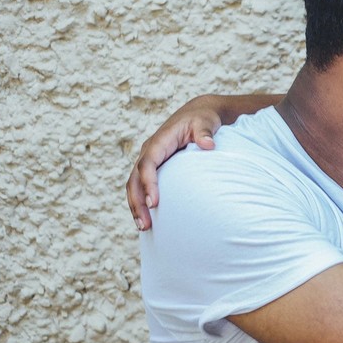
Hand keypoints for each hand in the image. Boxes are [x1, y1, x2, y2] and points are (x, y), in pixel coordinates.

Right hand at [126, 95, 224, 229]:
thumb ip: (204, 132)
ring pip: (134, 185)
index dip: (149, 183)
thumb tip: (209, 145)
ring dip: (136, 206)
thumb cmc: (202, 119)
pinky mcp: (154, 168)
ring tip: (143, 228)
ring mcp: (149, 160)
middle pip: (135, 179)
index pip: (147, 164)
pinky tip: (149, 220)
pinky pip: (141, 187)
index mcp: (159, 141)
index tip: (154, 203)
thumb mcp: (205, 122)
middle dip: (137, 202)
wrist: (198, 115)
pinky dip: (141, 202)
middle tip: (145, 225)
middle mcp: (149, 152)